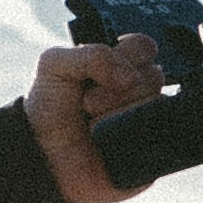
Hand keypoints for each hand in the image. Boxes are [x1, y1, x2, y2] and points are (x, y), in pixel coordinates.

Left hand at [27, 36, 165, 202]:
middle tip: (87, 103)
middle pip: (154, 74)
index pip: (144, 46)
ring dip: (116, 112)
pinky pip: (158, 131)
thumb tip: (131, 76)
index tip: (101, 72)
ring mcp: (145, 116)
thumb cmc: (50, 108)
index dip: (127, 56)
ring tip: (93, 124)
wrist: (44, 155)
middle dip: (114, 89)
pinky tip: (108, 139)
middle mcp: (137, 89)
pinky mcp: (151, 144)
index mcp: (118, 63)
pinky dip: (129, 133)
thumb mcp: (55, 64)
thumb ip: (92, 55)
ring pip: (155, 102)